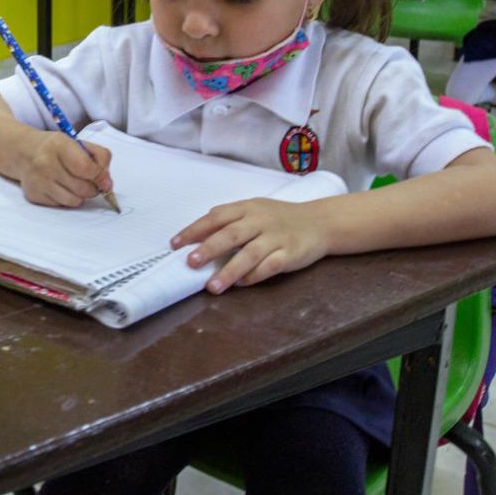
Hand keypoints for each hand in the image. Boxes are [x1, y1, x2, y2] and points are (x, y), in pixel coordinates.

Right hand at [19, 133, 112, 207]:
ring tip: (74, 184)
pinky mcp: (33, 195)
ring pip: (73, 201)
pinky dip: (66, 199)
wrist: (24, 152)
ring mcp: (38, 180)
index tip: (103, 178)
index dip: (100, 176)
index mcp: (59, 144)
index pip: (87, 168)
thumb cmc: (57, 148)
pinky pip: (61, 206)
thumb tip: (107, 184)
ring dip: (80, 196)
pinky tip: (60, 187)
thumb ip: (100, 158)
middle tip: (89, 181)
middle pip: (83, 188)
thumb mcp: (79, 144)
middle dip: (92, 188)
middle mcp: (45, 162)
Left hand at [170, 198, 330, 292]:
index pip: (216, 216)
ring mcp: (276, 238)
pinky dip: (254, 276)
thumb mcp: (254, 210)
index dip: (195, 229)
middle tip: (191, 263)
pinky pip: (270, 266)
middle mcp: (260, 221)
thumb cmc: (279, 218)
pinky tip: (240, 284)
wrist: (320, 222)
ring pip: (250, 254)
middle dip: (209, 249)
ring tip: (212, 286)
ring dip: (229, 271)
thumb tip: (198, 235)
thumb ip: (229, 220)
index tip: (176, 244)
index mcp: (247, 208)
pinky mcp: (290, 254)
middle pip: (231, 234)